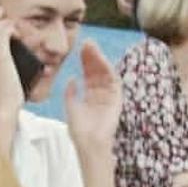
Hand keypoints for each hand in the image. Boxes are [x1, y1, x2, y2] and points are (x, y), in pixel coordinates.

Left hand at [65, 41, 121, 158]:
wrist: (89, 143)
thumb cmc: (79, 131)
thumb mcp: (71, 109)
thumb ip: (71, 94)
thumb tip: (72, 78)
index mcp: (89, 97)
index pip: (88, 75)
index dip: (85, 62)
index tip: (80, 49)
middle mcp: (100, 94)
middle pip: (97, 71)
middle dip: (92, 57)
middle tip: (87, 43)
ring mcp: (109, 96)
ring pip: (105, 73)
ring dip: (100, 60)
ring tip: (93, 48)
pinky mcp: (116, 99)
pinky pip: (114, 81)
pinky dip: (108, 70)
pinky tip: (102, 61)